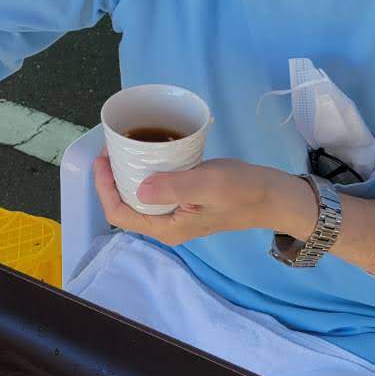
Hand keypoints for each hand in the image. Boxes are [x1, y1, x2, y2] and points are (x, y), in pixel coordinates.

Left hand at [93, 154, 314, 246]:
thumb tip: (139, 189)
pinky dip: (144, 172)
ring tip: (122, 148)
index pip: (120, 213)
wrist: (271, 195)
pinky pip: (153, 189)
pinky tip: (146, 154)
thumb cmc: (242, 191)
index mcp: (166, 228)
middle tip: (110, 147)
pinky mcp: (182, 202)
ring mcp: (174, 215)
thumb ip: (174, 188)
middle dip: (111, 178)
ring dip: (126, 174)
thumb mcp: (207, 185)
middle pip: (125, 205)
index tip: (103, 159)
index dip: (104, 188)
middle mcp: (165, 225)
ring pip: (138, 197)